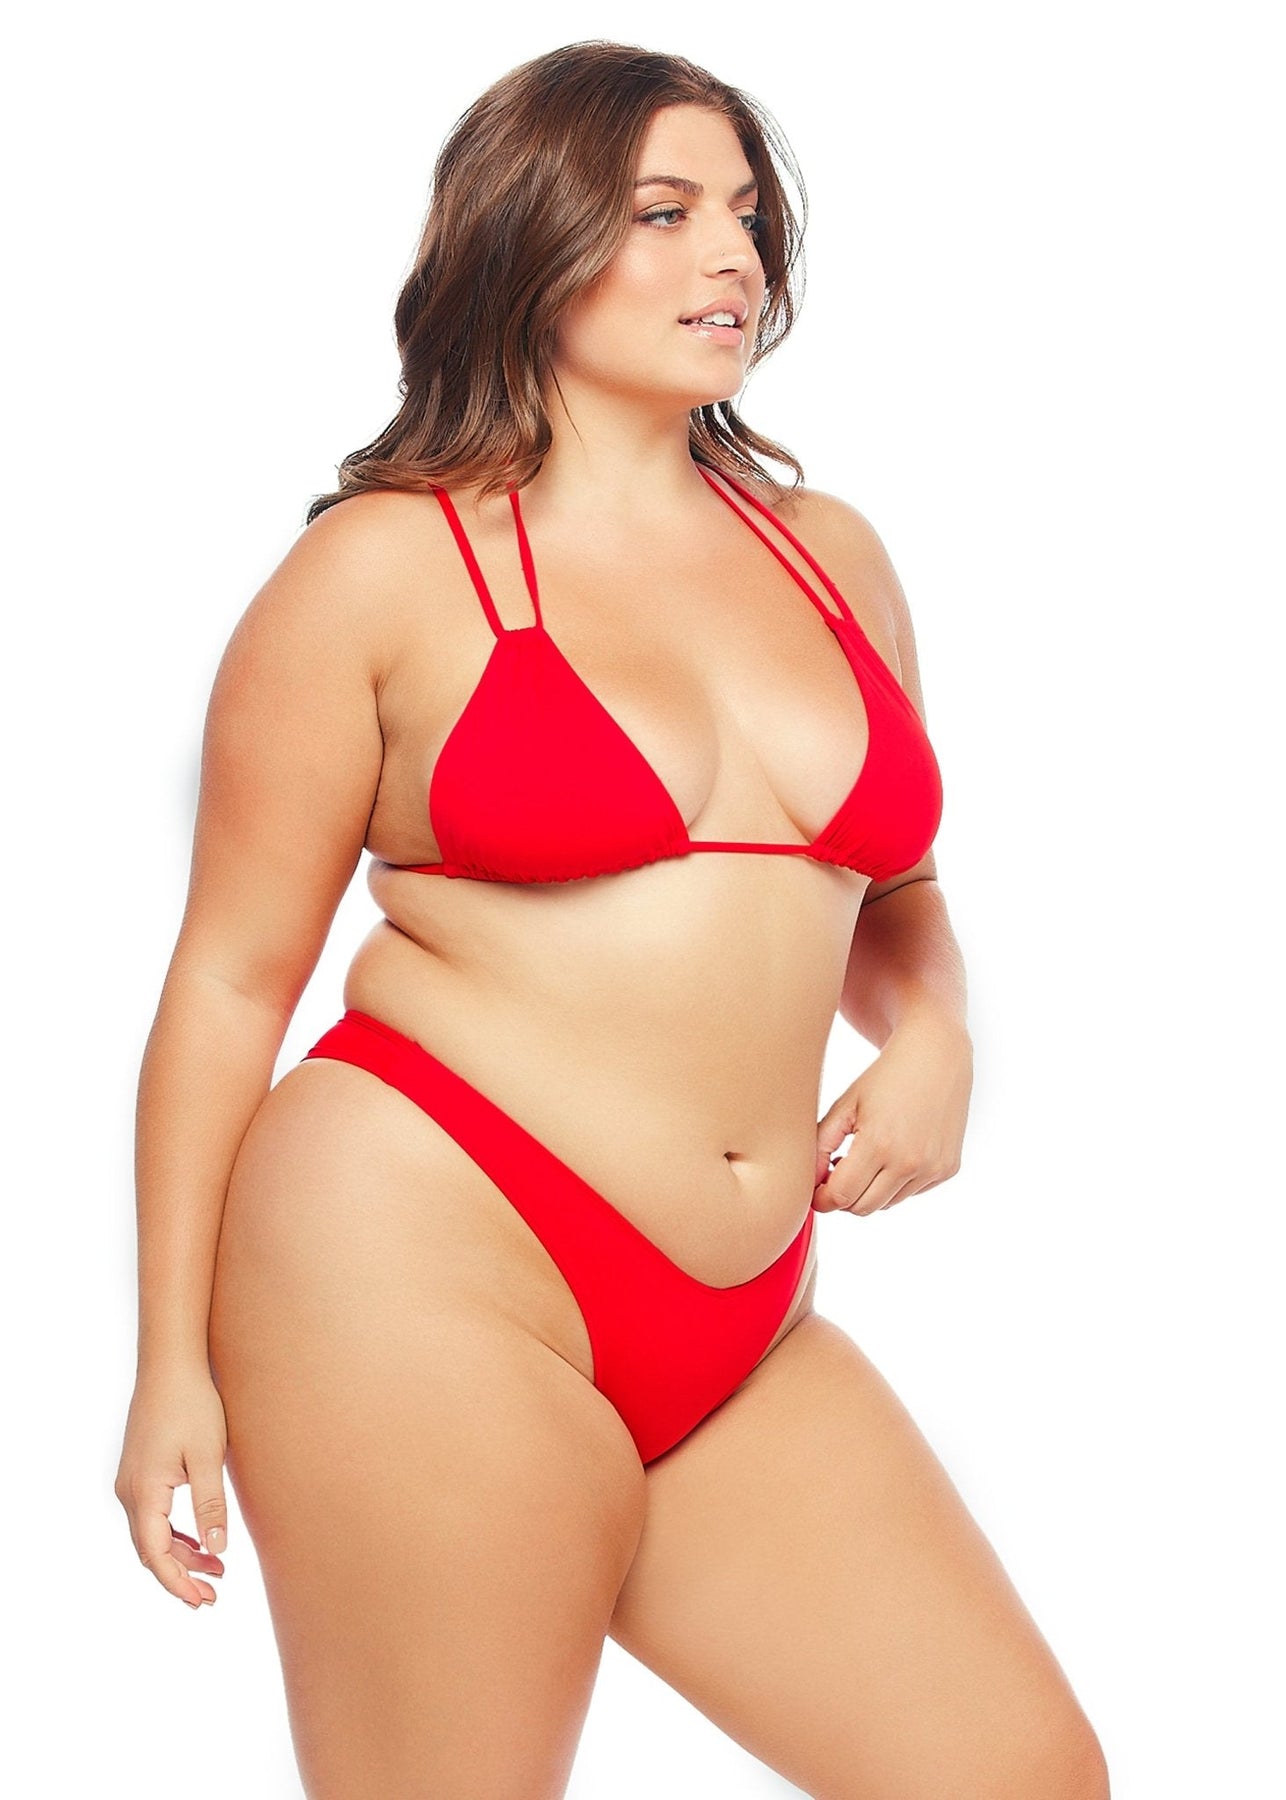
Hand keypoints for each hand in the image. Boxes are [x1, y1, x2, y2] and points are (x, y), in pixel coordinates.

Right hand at [115, 1367, 228, 1609]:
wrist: (170, 1365)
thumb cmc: (192, 1405)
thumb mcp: (208, 1457)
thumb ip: (211, 1506)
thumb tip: (218, 1550)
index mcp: (145, 1493)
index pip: (155, 1554)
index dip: (177, 1583)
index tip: (200, 1601)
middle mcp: (130, 1491)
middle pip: (150, 1549)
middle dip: (180, 1576)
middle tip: (212, 1595)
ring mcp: (131, 1481)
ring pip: (151, 1533)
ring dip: (180, 1555)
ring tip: (216, 1570)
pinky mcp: (140, 1471)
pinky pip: (152, 1515)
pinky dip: (174, 1534)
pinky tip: (198, 1541)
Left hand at [813, 1016, 972, 1215]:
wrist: (936, 1055)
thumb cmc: (885, 1076)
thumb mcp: (846, 1104)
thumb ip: (821, 1145)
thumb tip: (810, 1182)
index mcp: (878, 1144)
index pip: (840, 1196)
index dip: (822, 1198)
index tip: (815, 1189)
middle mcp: (909, 1162)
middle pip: (863, 1207)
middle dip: (843, 1196)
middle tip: (837, 1171)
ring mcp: (932, 1168)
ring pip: (887, 1203)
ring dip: (870, 1189)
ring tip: (865, 1156)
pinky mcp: (948, 1169)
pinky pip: (910, 1192)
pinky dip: (896, 1182)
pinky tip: (894, 1151)